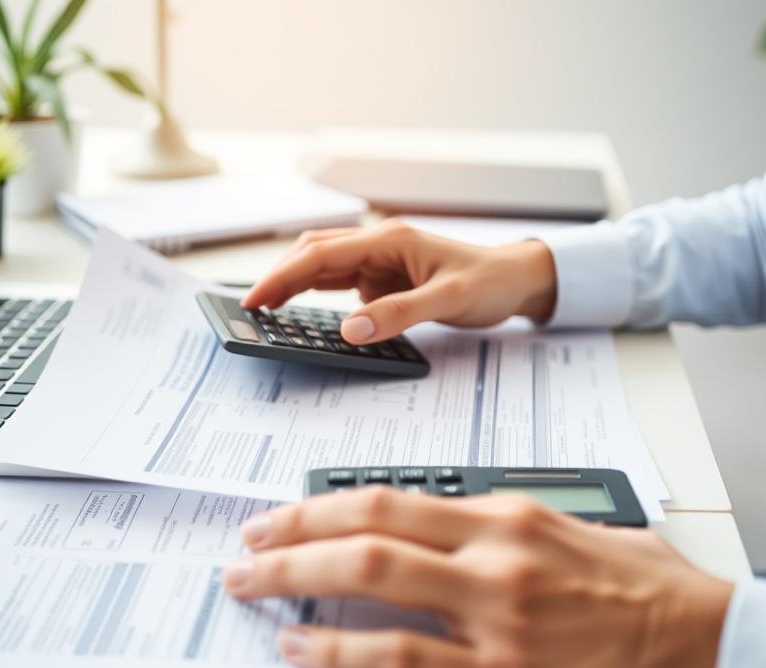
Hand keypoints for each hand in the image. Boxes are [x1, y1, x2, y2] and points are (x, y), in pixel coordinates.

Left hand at [221, 487, 732, 667]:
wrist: (711, 652)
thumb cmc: (656, 594)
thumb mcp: (583, 533)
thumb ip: (514, 528)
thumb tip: (459, 531)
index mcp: (510, 515)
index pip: (392, 497)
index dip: (324, 504)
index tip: (285, 514)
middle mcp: (494, 554)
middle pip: (367, 528)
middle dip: (292, 533)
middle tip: (249, 544)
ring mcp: (496, 614)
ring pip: (372, 579)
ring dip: (297, 580)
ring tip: (252, 586)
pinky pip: (401, 657)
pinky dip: (340, 652)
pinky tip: (303, 650)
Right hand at [241, 219, 557, 343]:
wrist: (515, 279)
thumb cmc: (488, 281)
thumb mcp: (449, 300)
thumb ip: (400, 313)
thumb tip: (351, 329)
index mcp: (389, 240)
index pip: (322, 254)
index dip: (285, 276)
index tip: (257, 299)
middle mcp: (378, 246)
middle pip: (314, 254)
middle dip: (279, 278)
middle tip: (250, 309)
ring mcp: (379, 263)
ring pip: (322, 267)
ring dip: (292, 284)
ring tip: (264, 310)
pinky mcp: (383, 280)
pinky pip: (340, 283)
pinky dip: (314, 294)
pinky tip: (298, 310)